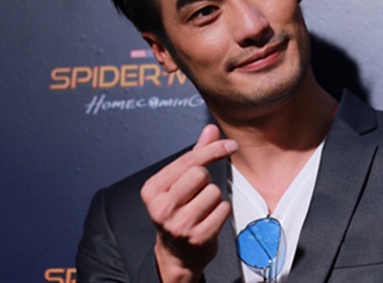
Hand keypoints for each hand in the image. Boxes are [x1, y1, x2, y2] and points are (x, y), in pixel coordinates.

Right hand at [140, 124, 237, 281]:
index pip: (188, 160)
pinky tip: (209, 218)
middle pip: (201, 174)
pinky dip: (221, 211)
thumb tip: (210, 129)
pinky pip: (223, 209)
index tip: (229, 144)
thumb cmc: (179, 211)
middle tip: (198, 192)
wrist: (178, 253)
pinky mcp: (197, 237)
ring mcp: (179, 224)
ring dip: (214, 197)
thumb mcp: (180, 181)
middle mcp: (162, 207)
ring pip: (214, 192)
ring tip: (202, 207)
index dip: (213, 149)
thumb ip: (196, 153)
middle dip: (206, 179)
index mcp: (153, 189)